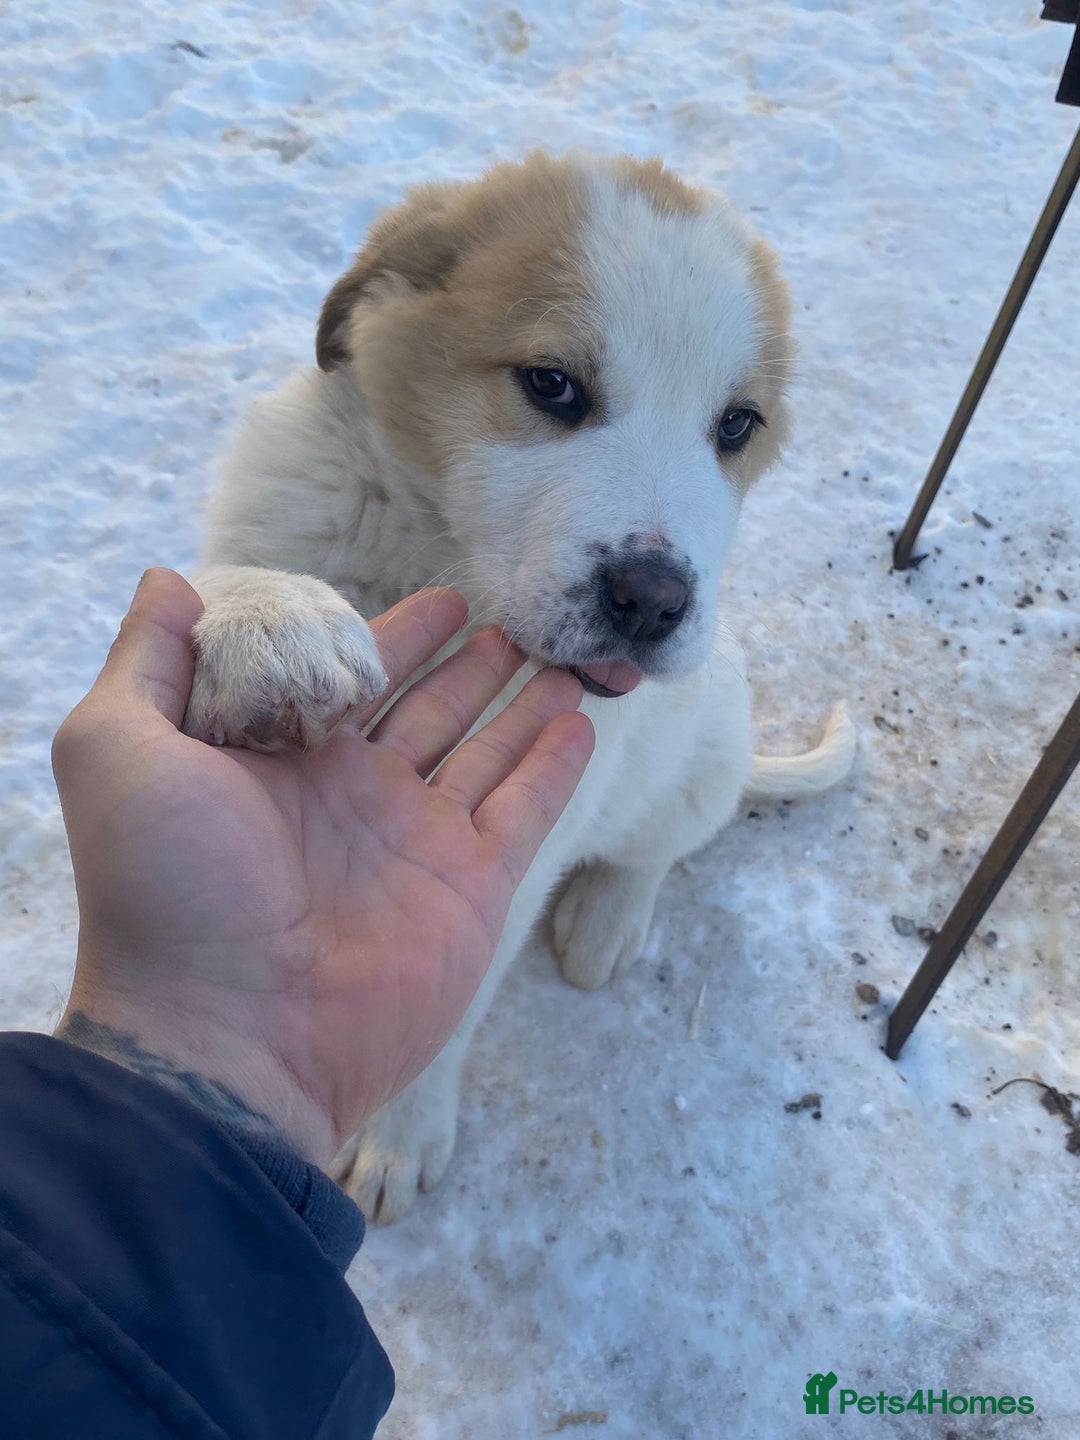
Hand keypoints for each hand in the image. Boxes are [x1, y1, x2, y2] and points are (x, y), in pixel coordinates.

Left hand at [52, 570, 593, 1166]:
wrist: (225, 1034)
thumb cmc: (164, 887)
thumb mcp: (116, 748)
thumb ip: (147, 659)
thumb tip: (170, 579)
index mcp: (278, 760)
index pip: (348, 678)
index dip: (393, 635)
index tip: (445, 597)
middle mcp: (352, 797)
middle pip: (429, 710)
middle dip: (472, 665)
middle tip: (519, 619)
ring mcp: (415, 844)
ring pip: (486, 751)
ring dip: (524, 704)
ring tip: (562, 657)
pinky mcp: (471, 888)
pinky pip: (526, 811)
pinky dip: (555, 767)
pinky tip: (581, 723)